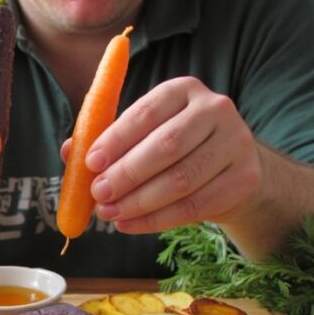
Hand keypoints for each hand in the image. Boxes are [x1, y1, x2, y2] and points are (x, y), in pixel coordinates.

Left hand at [77, 76, 263, 232]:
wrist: (230, 167)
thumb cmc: (174, 147)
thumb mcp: (142, 135)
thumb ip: (107, 140)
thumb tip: (69, 152)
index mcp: (183, 90)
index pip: (146, 112)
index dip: (116, 139)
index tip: (90, 163)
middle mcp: (215, 109)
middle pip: (166, 146)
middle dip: (126, 174)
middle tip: (98, 194)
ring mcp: (236, 142)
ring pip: (181, 179)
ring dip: (139, 202)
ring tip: (109, 214)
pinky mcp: (244, 178)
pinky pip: (196, 205)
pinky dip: (157, 219)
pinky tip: (130, 224)